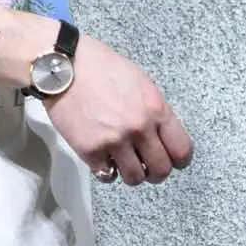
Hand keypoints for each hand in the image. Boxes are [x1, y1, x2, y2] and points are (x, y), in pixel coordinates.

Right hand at [42, 32, 192, 184]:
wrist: (63, 67)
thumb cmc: (100, 68)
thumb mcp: (139, 82)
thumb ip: (153, 110)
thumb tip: (160, 134)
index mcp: (155, 108)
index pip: (182, 150)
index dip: (178, 160)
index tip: (171, 160)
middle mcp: (139, 128)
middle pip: (161, 170)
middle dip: (155, 172)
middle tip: (146, 166)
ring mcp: (114, 141)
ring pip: (135, 178)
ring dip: (130, 174)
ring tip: (122, 163)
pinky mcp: (90, 150)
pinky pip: (107, 176)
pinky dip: (106, 171)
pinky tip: (103, 160)